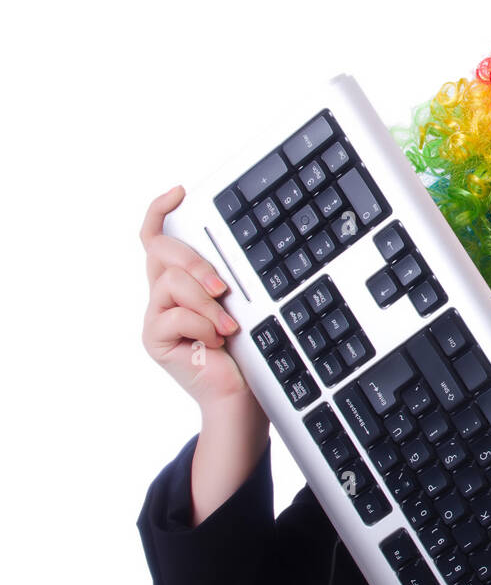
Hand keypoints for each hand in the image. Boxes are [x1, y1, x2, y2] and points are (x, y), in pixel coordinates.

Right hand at [139, 185, 265, 412]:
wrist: (240, 392)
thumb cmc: (243, 349)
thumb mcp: (236, 303)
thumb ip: (222, 277)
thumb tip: (231, 248)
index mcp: (179, 281)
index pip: (156, 239)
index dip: (160, 211)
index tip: (180, 192)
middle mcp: (161, 295)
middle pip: (160, 252)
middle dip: (195, 262)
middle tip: (222, 287)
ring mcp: (155, 316)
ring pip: (170, 283)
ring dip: (206, 303)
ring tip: (227, 326)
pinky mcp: (153, 338)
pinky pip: (174, 314)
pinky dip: (202, 326)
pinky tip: (215, 342)